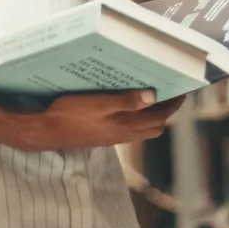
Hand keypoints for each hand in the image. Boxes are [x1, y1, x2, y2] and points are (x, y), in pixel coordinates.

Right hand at [1, 90, 184, 152]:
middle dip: (165, 110)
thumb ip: (126, 101)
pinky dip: (135, 118)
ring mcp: (112, 137)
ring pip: (142, 129)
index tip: (182, 90)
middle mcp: (123, 134)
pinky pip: (128, 129)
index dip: (173, 106)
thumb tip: (153, 96)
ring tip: (150, 95)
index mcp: (126, 125)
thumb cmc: (70, 114)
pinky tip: (126, 105)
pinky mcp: (103, 136)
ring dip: (151, 115)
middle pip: (154, 126)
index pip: (159, 117)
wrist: (46, 131)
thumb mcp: (99, 104)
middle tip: (168, 91)